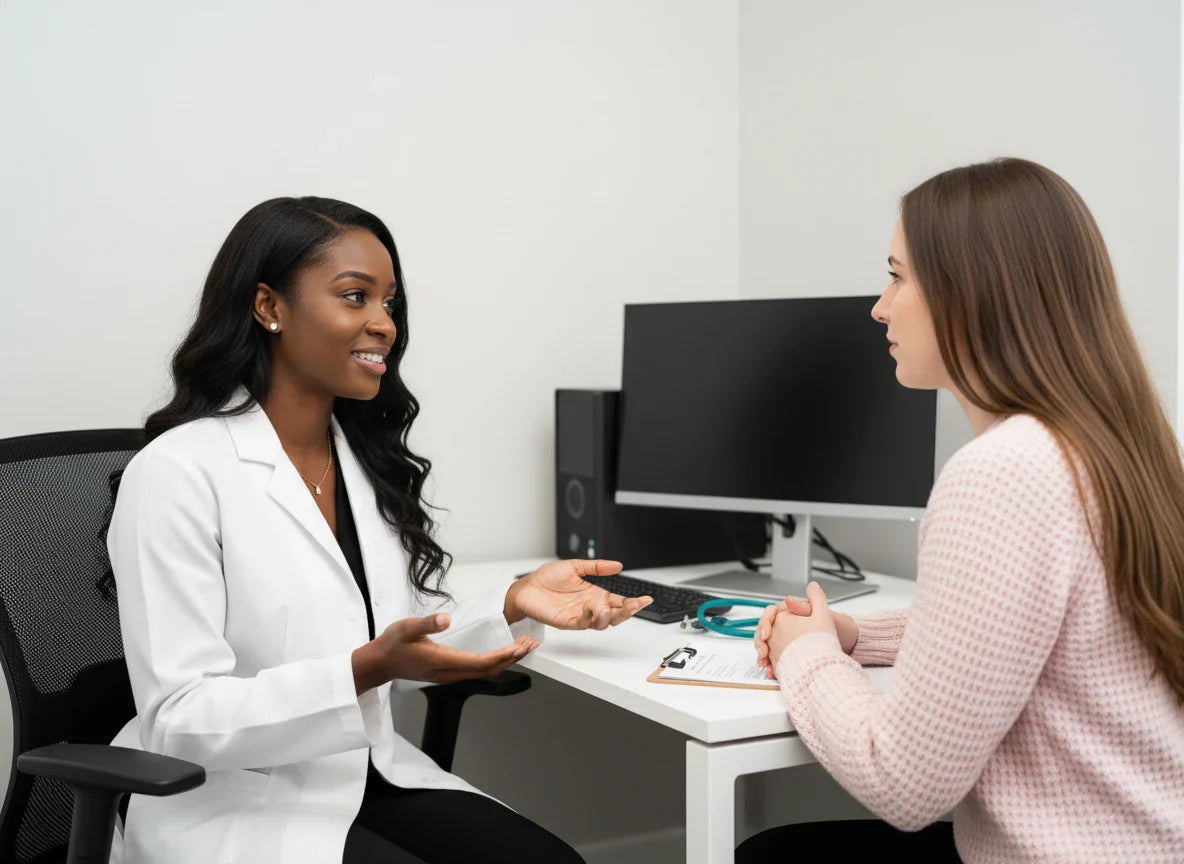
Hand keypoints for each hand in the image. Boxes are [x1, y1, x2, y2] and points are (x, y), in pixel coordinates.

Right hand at [352, 613, 536, 692]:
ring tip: (522, 648)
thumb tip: (445, 619)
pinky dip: (494, 662)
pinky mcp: (449, 673)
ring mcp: (449, 675)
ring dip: (506, 660)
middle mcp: (449, 672)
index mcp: (442, 661)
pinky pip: (477, 670)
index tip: (518, 647)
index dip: (501, 655)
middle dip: (511, 658)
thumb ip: (426, 623)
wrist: (380, 664)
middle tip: (530, 644)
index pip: (479, 662)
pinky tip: (502, 653)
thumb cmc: (392, 645)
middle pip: (488, 669)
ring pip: (484, 672)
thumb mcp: (405, 628)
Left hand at [505, 559, 652, 629]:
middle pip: (615, 615)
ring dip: (608, 617)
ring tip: (607, 607)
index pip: (619, 601)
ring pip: (601, 623)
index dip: (633, 602)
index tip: (646, 599)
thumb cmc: (548, 578)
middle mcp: (590, 606)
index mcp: (595, 594)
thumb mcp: (576, 566)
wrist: (527, 587)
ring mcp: (579, 615)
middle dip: (627, 612)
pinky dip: (588, 617)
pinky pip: (582, 623)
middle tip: (634, 605)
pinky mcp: (567, 621)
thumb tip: (618, 565)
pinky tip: (589, 606)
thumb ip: (597, 567)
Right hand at [754, 583, 856, 678]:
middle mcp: (786, 625)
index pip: (770, 614)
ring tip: (764, 664)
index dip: (765, 622)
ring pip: (767, 646)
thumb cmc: (837, 627)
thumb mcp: (821, 614)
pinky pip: (774, 659)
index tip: (767, 633)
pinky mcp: (789, 654)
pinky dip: (770, 665)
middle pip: (765, 631)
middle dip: (760, 642)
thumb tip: (789, 598)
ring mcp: (786, 640)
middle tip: (762, 652)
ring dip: (762, 654)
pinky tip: (771, 671)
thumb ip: (804, 605)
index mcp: (791, 612)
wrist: (846, 644)